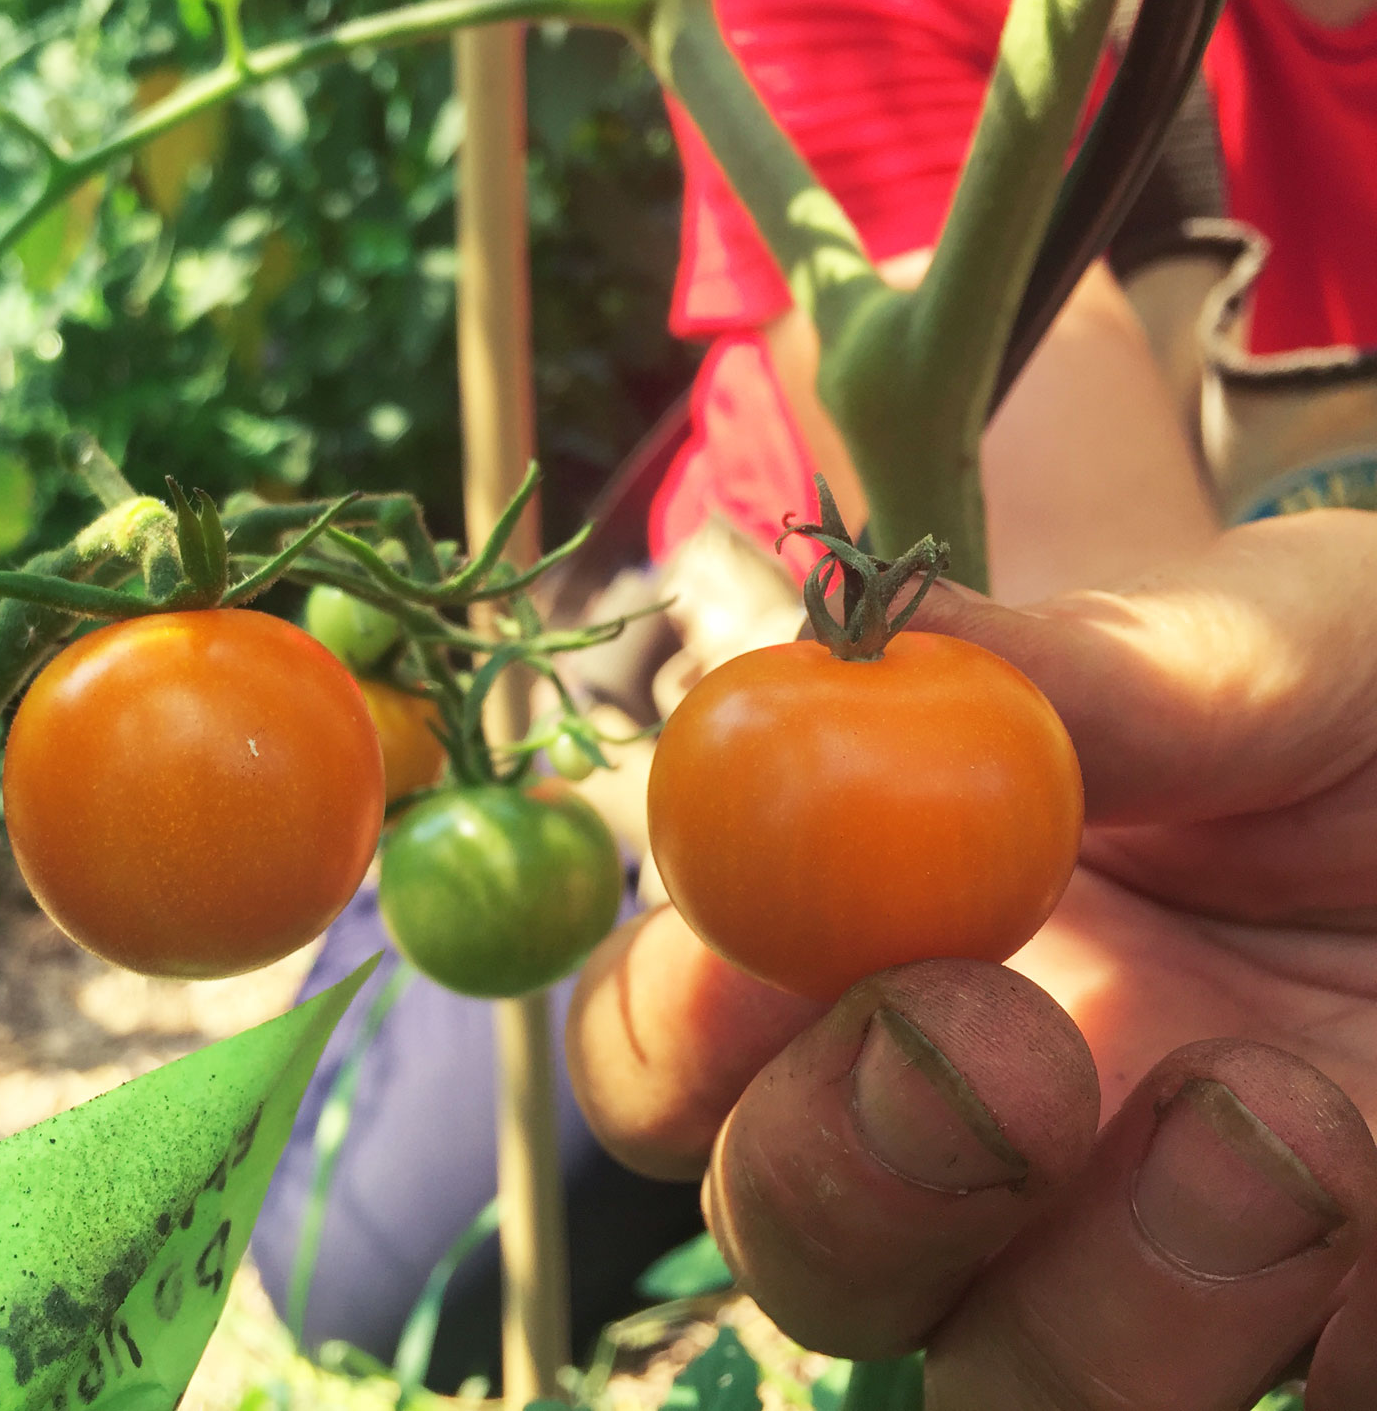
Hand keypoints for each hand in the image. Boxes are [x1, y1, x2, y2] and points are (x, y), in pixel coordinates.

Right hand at [566, 509, 1376, 1407]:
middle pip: (792, 1254)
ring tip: (1285, 1124)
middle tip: (993, 1051)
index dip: (671, 1029)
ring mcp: (1152, 1274)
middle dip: (843, 1176)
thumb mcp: (1273, 645)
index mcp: (898, 956)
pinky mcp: (1335, 1356)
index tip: (760, 950)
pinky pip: (1303, 1408)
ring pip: (1003, 1399)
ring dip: (1104, 1300)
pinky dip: (1343, 1324)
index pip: (675, 1051)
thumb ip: (1079, 672)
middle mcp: (984, 1142)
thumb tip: (860, 652)